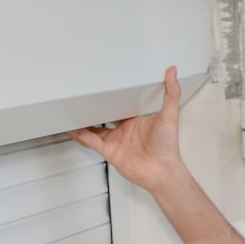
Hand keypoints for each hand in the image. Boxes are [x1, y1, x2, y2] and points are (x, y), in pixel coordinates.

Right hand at [68, 66, 184, 192]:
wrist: (162, 171)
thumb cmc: (167, 147)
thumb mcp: (170, 115)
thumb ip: (171, 93)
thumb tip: (172, 72)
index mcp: (136, 119)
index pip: (122, 104)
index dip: (113, 96)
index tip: (105, 85)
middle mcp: (125, 130)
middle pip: (105, 115)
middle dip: (95, 107)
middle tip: (84, 95)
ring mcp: (116, 141)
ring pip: (94, 128)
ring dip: (84, 121)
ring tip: (72, 110)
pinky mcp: (109, 151)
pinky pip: (91, 141)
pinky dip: (80, 135)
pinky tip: (72, 128)